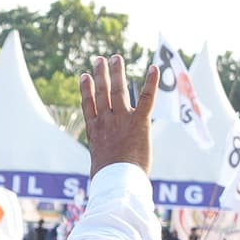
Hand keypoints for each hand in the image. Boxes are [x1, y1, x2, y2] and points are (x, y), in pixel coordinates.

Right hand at [80, 55, 158, 177]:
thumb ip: (104, 158)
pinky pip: (147, 98)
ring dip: (117, 72)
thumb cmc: (108, 181)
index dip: (87, 89)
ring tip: (116, 58)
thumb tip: (103, 172)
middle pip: (102, 93)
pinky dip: (151, 82)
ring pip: (118, 90)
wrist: (117, 182)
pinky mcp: (139, 122)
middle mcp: (105, 121)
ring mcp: (121, 120)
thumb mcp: (100, 167)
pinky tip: (154, 68)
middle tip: (100, 60)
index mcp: (95, 131)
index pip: (89, 105)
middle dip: (101, 74)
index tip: (85, 76)